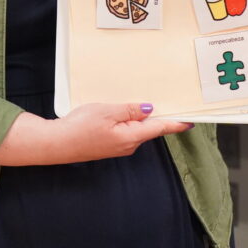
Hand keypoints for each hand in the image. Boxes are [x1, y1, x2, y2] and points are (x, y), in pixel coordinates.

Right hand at [0, 102, 191, 165]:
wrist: (56, 144)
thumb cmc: (79, 127)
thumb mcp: (107, 112)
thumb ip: (130, 110)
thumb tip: (149, 109)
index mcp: (131, 136)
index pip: (160, 128)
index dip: (176, 123)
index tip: (191, 120)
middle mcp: (128, 144)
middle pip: (149, 128)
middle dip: (157, 116)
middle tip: (168, 100)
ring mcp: (117, 146)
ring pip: (136, 129)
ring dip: (140, 117)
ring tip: (143, 101)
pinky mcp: (108, 145)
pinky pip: (124, 131)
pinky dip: (127, 120)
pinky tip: (122, 111)